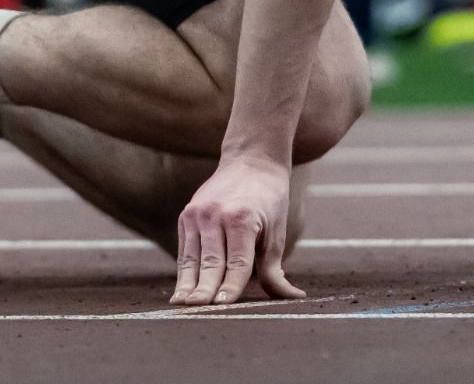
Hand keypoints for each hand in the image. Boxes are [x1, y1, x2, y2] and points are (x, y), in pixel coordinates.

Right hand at [171, 155, 303, 304]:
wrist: (251, 161)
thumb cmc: (269, 201)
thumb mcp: (276, 233)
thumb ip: (275, 270)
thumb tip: (291, 297)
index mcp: (242, 219)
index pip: (237, 262)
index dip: (231, 287)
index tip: (223, 307)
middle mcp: (217, 215)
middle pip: (212, 263)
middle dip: (206, 291)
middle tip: (199, 312)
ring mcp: (198, 213)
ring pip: (192, 258)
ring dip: (188, 285)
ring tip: (182, 307)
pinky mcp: (187, 214)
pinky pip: (185, 250)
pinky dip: (184, 271)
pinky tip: (181, 291)